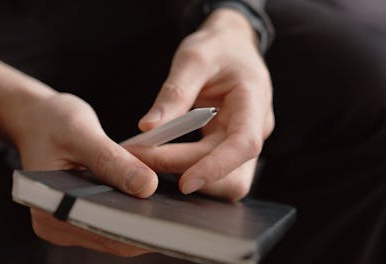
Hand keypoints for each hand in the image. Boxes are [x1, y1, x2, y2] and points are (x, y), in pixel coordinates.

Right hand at [9, 92, 157, 255]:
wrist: (36, 120)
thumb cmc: (52, 122)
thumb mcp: (82, 134)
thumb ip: (112, 161)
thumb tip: (147, 187)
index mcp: (50, 208)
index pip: (105, 231)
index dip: (141, 229)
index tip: (173, 220)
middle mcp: (56, 225)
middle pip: (113, 238)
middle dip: (147, 226)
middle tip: (182, 211)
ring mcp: (67, 224)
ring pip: (116, 234)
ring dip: (141, 220)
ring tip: (171, 204)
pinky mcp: (79, 216)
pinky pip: (111, 222)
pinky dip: (131, 212)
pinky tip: (151, 198)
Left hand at [128, 9, 273, 200]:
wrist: (232, 47)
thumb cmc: (217, 48)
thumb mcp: (194, 58)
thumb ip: (174, 92)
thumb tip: (149, 127)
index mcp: (253, 102)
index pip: (244, 145)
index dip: (216, 167)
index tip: (185, 183)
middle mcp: (255, 128)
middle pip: (228, 169)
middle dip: (182, 168)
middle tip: (138, 158)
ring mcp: (242, 140)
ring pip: (223, 180)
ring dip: (185, 174)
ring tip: (146, 159)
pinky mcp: (228, 147)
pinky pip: (212, 171)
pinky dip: (186, 169)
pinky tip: (160, 157)